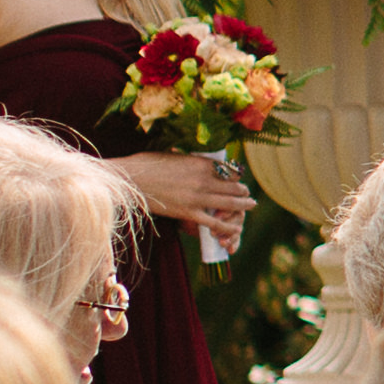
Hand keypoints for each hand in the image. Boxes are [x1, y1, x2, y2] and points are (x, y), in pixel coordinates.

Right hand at [111, 150, 250, 243]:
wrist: (132, 179)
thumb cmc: (148, 164)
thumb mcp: (175, 155)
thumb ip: (192, 161)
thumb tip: (200, 161)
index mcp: (200, 163)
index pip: (228, 170)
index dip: (236, 174)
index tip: (238, 177)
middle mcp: (203, 179)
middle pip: (233, 186)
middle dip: (242, 191)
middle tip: (248, 193)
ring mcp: (197, 197)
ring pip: (229, 203)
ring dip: (243, 205)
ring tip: (251, 205)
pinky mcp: (189, 213)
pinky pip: (214, 221)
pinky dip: (228, 226)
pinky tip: (236, 228)